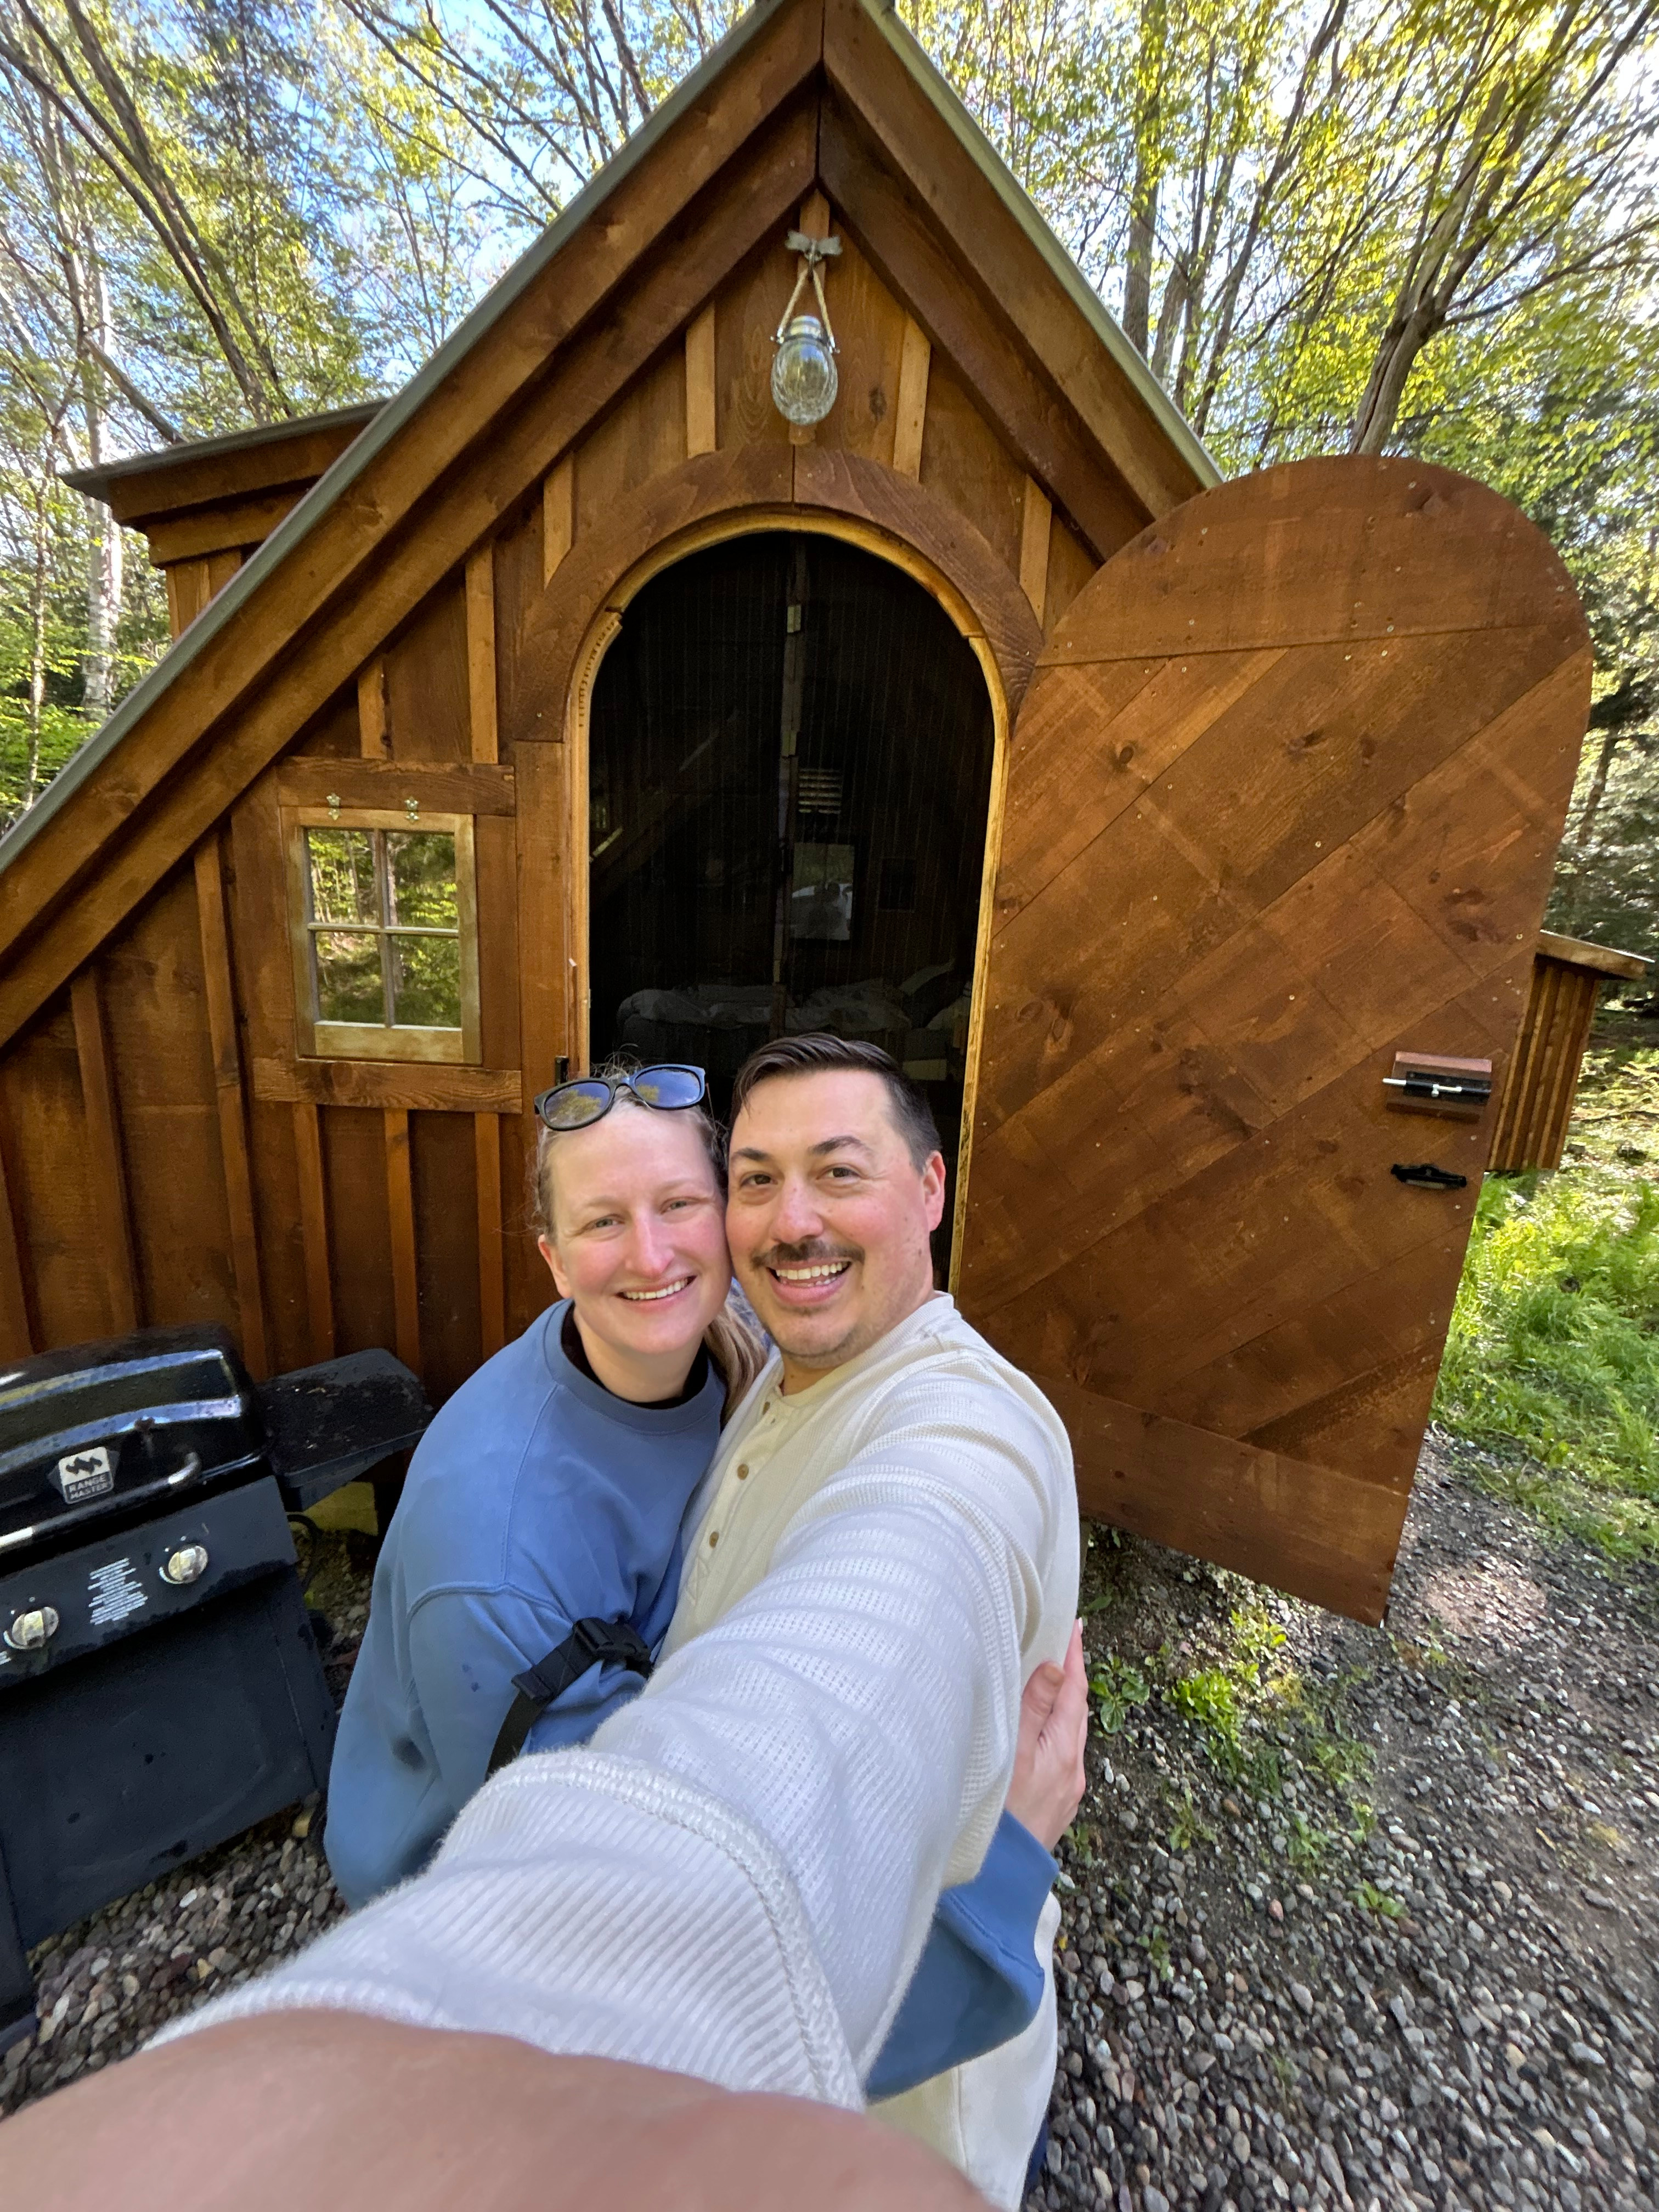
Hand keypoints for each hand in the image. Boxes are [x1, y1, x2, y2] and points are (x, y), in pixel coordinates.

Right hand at [1004, 1619, 1088, 1852]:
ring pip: (1070, 1734)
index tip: (1074, 1626)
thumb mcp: (1013, 1754)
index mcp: (1064, 1752)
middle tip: (1062, 1643)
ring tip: (1052, 1678)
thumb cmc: (998, 1816)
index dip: (1074, 1657)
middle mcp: (1073, 1771)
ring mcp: (1067, 1791)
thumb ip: (1034, 1710)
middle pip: (1077, 1711)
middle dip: (1071, 1676)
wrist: (998, 1881)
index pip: (1075, 1692)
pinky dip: (1055, 1730)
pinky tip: (1042, 1729)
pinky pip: (1062, 1754)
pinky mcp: (1056, 1806)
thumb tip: (1057, 1668)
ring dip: (1064, 1703)